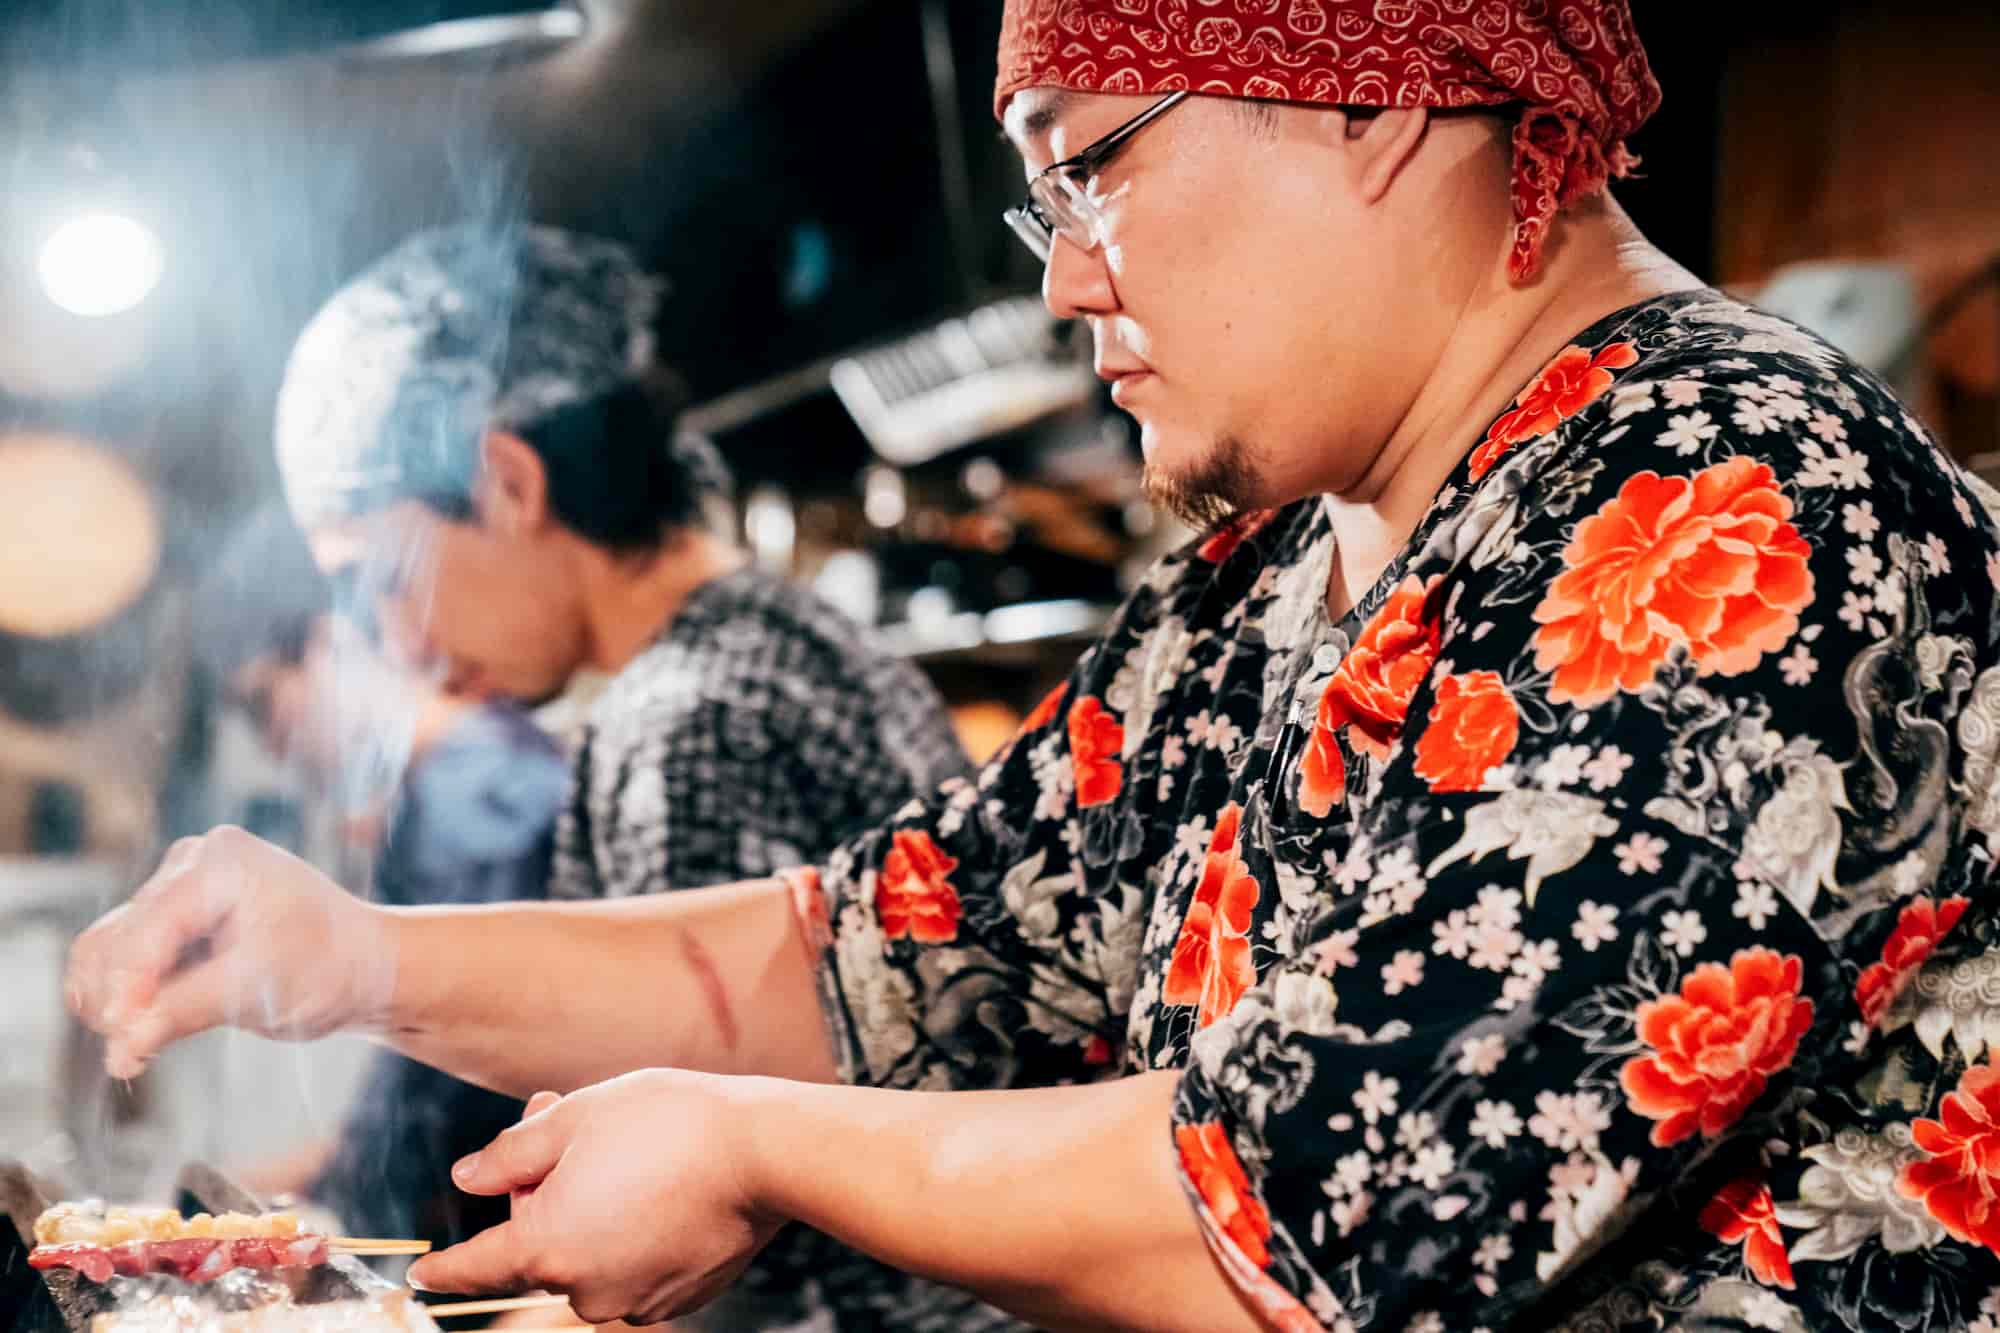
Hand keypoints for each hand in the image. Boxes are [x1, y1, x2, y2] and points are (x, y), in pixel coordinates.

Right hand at [66, 826, 395, 1076]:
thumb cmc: (332, 966)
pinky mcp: (172, 922)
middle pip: (116, 938)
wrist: (364, 967)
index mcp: (221, 862)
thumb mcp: (262, 989)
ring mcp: (178, 890)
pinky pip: (122, 959)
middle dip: (116, 1000)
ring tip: (136, 1049)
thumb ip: (187, 1010)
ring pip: (106, 949)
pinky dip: (123, 998)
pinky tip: (143, 1031)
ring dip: (111, 1001)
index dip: (128, 988)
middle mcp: (191, 864)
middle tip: (131, 1056)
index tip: (123, 1042)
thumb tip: (121, 1046)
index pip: (148, 928)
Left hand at [407, 1071, 781, 1325]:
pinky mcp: (680, 1297)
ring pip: (593, 1254)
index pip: (476, 1265)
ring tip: (634, 1154)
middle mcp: (585, 1289)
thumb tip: (469, 1178)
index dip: (445, 1267)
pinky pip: (638, 1266)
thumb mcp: (575, 1117)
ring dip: (595, 1213)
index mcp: (546, 1245)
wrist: (765, 1152)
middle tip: (572, 1128)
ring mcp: (637, 1299)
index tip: (420, 1273)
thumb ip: (511, 1154)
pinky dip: (639, 1234)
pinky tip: (668, 1188)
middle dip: (547, 1192)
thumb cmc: (667, 1123)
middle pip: (543, 1243)